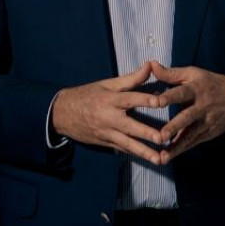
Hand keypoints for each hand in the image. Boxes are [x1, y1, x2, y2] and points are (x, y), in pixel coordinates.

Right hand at [51, 63, 166, 164]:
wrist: (62, 114)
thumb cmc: (88, 95)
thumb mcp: (107, 84)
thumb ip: (131, 78)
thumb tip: (150, 65)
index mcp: (110, 99)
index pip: (130, 98)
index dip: (145, 99)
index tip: (160, 102)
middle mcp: (109, 118)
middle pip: (130, 126)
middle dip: (146, 133)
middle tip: (162, 138)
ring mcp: (107, 133)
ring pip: (127, 144)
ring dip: (144, 152)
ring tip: (160, 159)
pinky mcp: (106, 143)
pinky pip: (122, 149)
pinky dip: (135, 155)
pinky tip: (149, 160)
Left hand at [150, 61, 224, 163]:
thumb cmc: (210, 83)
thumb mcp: (193, 73)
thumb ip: (170, 73)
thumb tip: (150, 64)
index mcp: (196, 89)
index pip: (181, 93)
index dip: (169, 97)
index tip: (155, 102)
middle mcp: (201, 107)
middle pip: (186, 118)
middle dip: (173, 127)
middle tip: (160, 136)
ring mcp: (205, 122)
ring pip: (189, 135)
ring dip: (176, 147)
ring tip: (162, 157)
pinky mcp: (207, 133)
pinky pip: (192, 143)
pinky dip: (181, 150)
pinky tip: (168, 157)